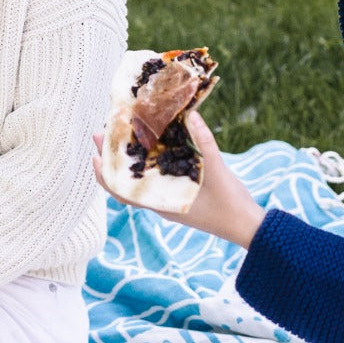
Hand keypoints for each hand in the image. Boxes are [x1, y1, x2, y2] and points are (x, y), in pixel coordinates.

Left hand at [92, 112, 265, 248]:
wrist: (249, 227)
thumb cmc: (230, 205)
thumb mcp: (217, 171)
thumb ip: (203, 143)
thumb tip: (190, 115)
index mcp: (162, 203)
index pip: (122, 192)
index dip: (104, 175)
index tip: (94, 154)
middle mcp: (162, 202)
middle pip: (128, 180)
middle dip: (114, 157)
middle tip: (104, 131)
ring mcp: (171, 199)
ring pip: (142, 179)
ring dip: (132, 158)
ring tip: (124, 134)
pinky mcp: (182, 194)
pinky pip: (159, 177)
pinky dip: (152, 162)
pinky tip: (155, 144)